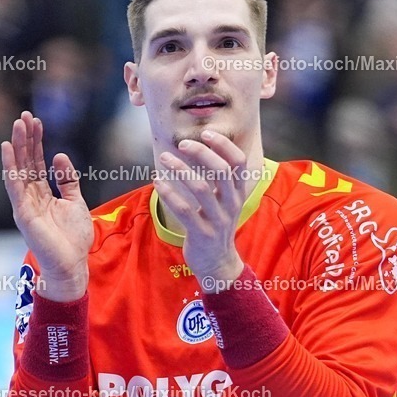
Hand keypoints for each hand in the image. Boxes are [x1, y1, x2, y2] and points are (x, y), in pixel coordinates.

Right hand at [1, 111, 91, 301]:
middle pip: (25, 162)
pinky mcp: (23, 213)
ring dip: (18, 146)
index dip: (36, 142)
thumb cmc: (72, 238)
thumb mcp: (74, 202)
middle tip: (25, 115)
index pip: (36, 163)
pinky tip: (7, 148)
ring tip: (18, 124)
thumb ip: (67, 180)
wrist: (71, 265)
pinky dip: (10, 166)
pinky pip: (14, 185)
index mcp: (42, 194)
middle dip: (25, 139)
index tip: (37, 121)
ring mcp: (24, 204)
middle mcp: (30, 197)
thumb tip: (60, 156)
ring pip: (19, 169)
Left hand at [153, 130, 250, 291]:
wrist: (218, 264)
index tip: (207, 132)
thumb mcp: (226, 203)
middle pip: (221, 171)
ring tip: (165, 158)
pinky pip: (185, 210)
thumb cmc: (217, 226)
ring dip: (180, 169)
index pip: (238, 162)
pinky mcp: (202, 234)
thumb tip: (203, 148)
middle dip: (201, 152)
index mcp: (238, 194)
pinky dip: (169, 193)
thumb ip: (220, 180)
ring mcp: (217, 220)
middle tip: (182, 143)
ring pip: (201, 188)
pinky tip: (158, 182)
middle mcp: (231, 204)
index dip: (224, 145)